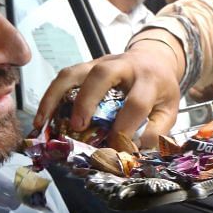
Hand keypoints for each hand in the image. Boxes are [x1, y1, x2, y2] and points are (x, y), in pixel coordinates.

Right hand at [34, 37, 181, 147]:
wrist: (155, 58)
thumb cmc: (160, 89)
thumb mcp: (169, 110)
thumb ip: (156, 132)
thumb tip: (135, 153)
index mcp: (149, 79)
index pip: (136, 103)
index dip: (125, 127)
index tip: (116, 149)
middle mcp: (124, 66)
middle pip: (102, 75)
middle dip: (86, 101)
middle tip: (77, 127)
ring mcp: (101, 62)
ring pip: (75, 72)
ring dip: (55, 97)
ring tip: (44, 123)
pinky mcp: (87, 65)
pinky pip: (64, 77)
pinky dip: (49, 96)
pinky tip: (42, 117)